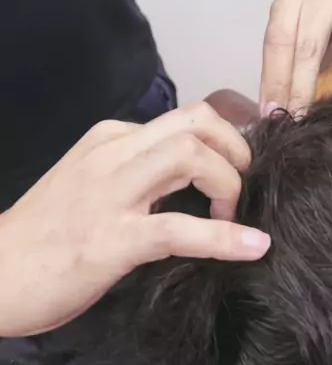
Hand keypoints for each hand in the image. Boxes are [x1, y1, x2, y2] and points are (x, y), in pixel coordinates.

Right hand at [0, 104, 269, 337]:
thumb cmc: (46, 231)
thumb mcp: (92, 179)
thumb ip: (135, 168)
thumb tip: (192, 178)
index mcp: (110, 137)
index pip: (183, 117)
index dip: (222, 139)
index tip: (237, 165)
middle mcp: (113, 153)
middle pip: (195, 122)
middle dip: (235, 147)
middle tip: (246, 180)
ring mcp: (112, 193)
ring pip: (190, 156)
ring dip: (229, 181)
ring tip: (234, 212)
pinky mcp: (113, 238)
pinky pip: (180, 229)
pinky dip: (225, 238)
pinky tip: (251, 247)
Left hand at [260, 0, 331, 114]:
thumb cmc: (311, 29)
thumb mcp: (292, 43)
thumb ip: (284, 70)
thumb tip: (274, 114)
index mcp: (290, 0)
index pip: (279, 41)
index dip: (276, 79)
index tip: (274, 114)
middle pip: (310, 40)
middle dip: (304, 83)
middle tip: (302, 117)